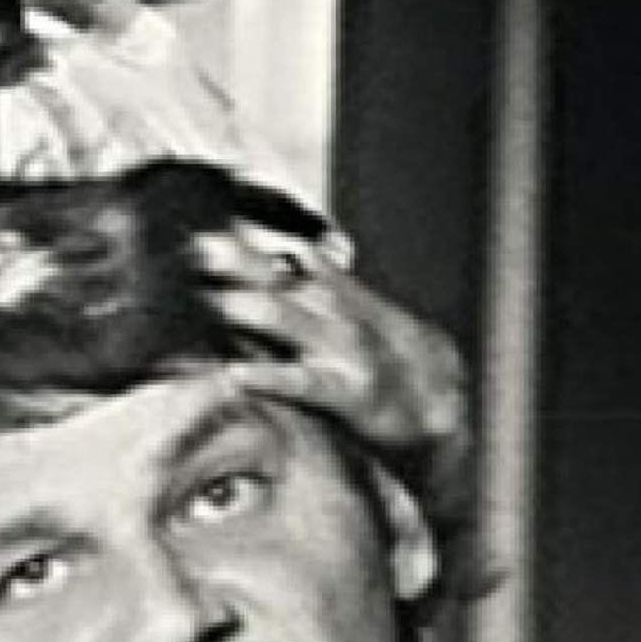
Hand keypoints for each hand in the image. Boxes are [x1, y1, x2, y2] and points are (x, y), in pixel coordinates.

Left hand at [194, 222, 469, 488]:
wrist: (443, 408)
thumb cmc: (389, 364)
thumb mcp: (358, 317)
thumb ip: (322, 287)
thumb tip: (285, 259)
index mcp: (336, 296)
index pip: (285, 260)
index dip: (246, 246)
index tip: (204, 233)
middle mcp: (336, 315)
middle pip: (278, 280)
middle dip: (237, 264)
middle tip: (196, 251)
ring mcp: (342, 351)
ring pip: (285, 320)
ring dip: (246, 307)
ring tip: (210, 300)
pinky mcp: (347, 391)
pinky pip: (302, 383)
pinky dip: (270, 376)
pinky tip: (237, 373)